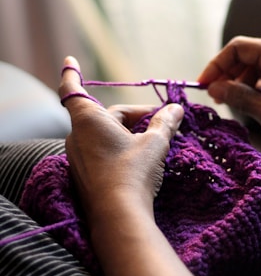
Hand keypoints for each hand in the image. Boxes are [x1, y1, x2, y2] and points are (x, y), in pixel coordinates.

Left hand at [59, 56, 183, 220]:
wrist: (119, 216)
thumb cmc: (134, 172)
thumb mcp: (154, 143)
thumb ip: (165, 123)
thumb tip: (176, 108)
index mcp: (90, 121)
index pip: (74, 90)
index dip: (72, 74)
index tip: (70, 60)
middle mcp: (78, 137)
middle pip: (107, 116)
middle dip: (135, 116)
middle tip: (161, 123)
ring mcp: (79, 158)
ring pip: (106, 135)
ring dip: (129, 133)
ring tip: (155, 141)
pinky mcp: (85, 175)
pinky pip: (102, 152)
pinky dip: (120, 148)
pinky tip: (140, 159)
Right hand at [198, 36, 260, 151]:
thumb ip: (238, 97)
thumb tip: (214, 88)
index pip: (238, 48)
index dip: (216, 65)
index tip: (203, 84)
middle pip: (245, 55)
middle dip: (226, 74)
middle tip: (215, 97)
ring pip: (255, 66)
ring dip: (239, 82)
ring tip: (230, 102)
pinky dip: (253, 87)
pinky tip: (251, 103)